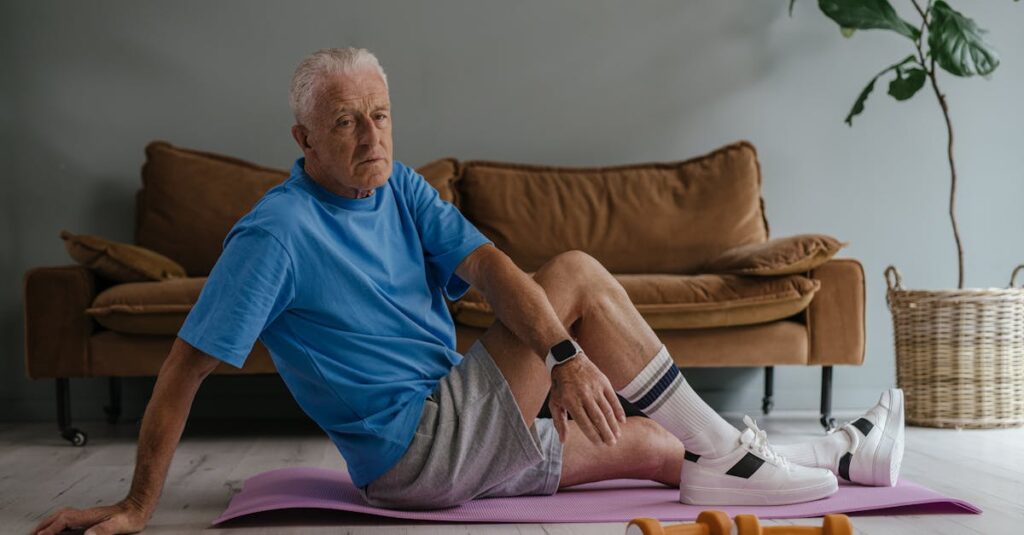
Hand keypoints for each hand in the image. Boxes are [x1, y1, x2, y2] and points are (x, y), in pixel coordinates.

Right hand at [34, 498, 149, 534]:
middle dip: (44, 525)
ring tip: (39, 531)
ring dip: (49, 523)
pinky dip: (58, 524)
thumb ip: (103, 530)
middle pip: (58, 517)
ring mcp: (87, 515)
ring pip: (62, 517)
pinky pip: (68, 520)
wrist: (139, 507)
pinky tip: (58, 529)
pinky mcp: (90, 518)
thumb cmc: (131, 517)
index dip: (51, 529)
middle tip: (32, 534)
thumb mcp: (118, 525)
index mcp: (88, 516)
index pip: (63, 521)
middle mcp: (85, 514)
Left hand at [548, 352, 626, 445]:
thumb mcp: (554, 403)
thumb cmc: (560, 386)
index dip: (593, 435)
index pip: (584, 423)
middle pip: (598, 418)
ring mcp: (595, 388)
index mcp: (571, 402)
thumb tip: (563, 440)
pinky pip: (613, 398)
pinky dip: (618, 410)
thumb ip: (559, 422)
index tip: (599, 444)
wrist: (568, 360)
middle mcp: (584, 395)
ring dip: (613, 424)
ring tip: (617, 436)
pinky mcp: (604, 382)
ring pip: (607, 410)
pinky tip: (622, 421)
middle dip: (606, 433)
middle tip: (611, 444)